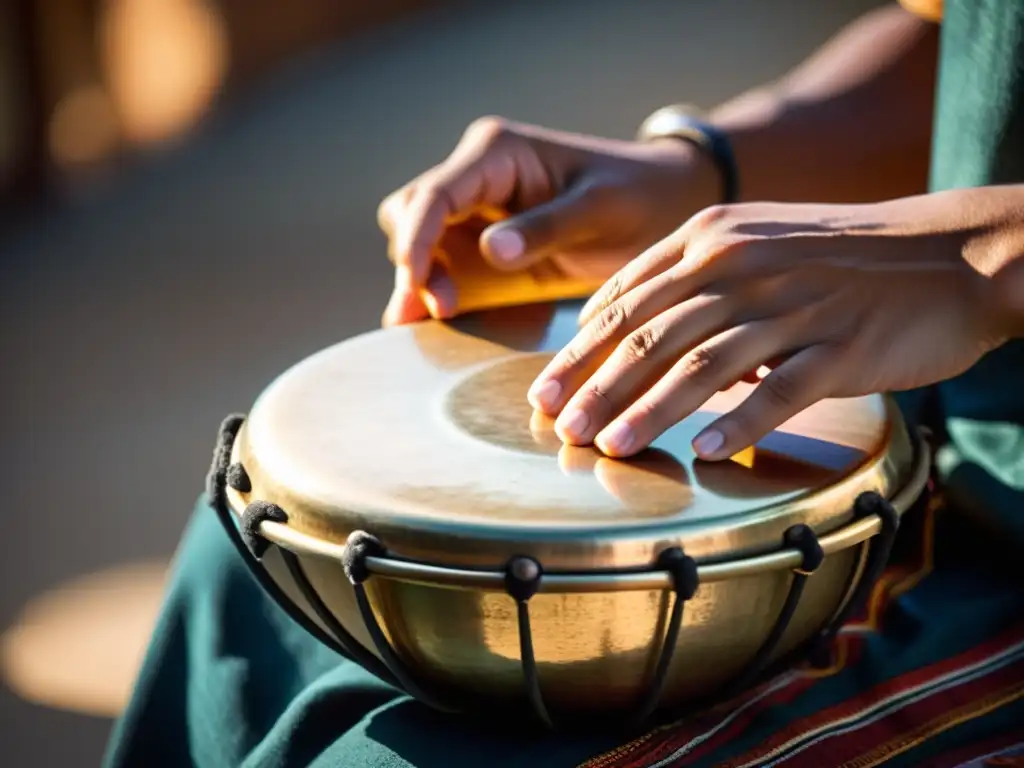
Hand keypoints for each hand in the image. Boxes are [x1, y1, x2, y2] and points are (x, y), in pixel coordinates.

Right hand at [376, 116, 717, 324]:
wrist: (665, 203)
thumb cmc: (640, 196)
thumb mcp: (601, 209)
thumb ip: (546, 228)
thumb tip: (488, 251)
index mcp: (497, 152)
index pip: (435, 194)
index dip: (416, 239)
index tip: (416, 283)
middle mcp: (476, 175)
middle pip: (411, 215)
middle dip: (415, 261)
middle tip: (442, 309)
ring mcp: (476, 209)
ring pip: (421, 243)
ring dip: (423, 282)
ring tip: (440, 321)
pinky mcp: (485, 243)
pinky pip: (447, 268)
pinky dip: (443, 293)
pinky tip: (451, 323)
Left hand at [527, 188, 1022, 460]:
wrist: (950, 251)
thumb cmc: (841, 254)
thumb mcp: (754, 241)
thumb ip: (688, 278)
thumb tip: (626, 328)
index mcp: (711, 238)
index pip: (627, 298)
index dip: (580, 348)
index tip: (549, 389)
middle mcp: (742, 266)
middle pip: (649, 334)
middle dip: (595, 386)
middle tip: (560, 426)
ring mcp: (791, 305)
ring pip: (701, 364)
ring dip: (649, 410)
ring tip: (610, 447)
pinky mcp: (840, 346)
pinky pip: (780, 390)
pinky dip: (740, 422)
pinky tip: (708, 452)